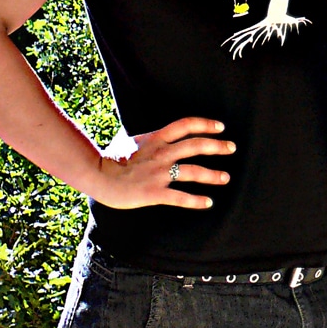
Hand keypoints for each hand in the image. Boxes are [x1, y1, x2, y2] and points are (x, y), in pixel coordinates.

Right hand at [84, 117, 234, 209]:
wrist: (94, 174)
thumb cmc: (109, 159)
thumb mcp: (130, 142)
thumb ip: (147, 140)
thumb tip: (154, 136)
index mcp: (155, 139)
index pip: (185, 126)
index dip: (205, 124)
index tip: (220, 127)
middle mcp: (161, 154)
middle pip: (195, 146)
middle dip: (217, 146)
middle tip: (231, 148)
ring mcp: (159, 173)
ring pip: (193, 171)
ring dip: (212, 175)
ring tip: (225, 178)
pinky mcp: (154, 193)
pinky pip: (180, 197)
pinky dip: (196, 201)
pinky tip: (208, 203)